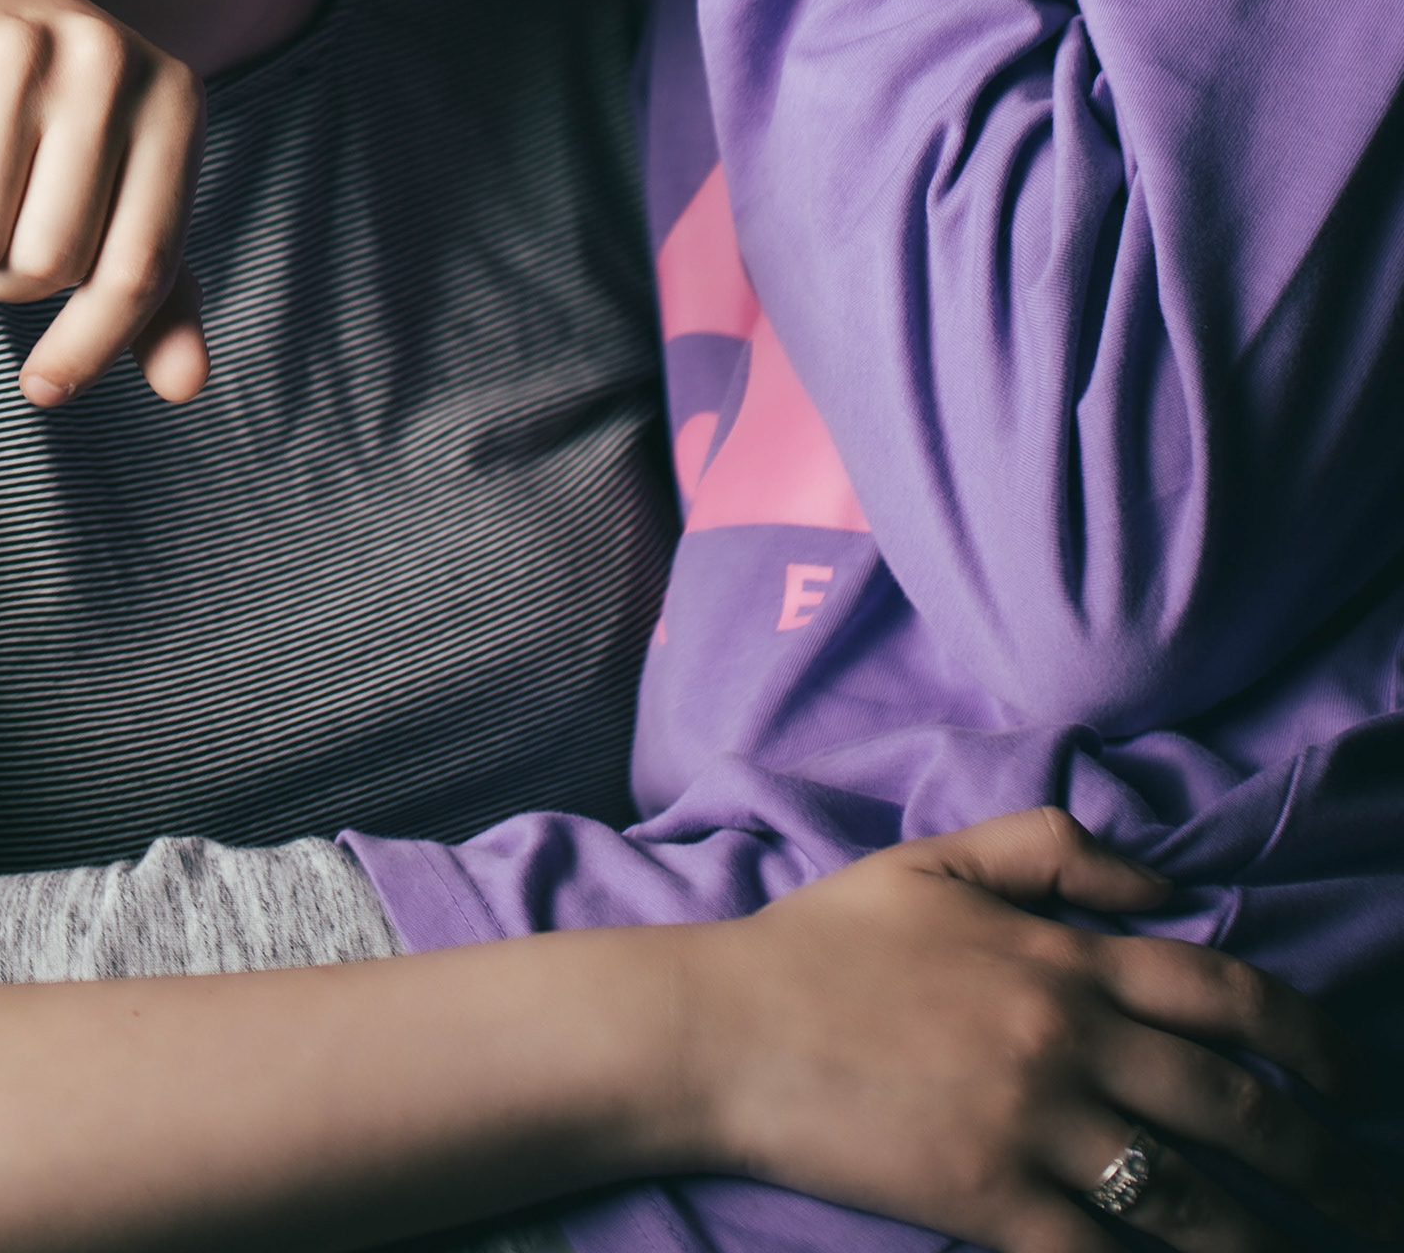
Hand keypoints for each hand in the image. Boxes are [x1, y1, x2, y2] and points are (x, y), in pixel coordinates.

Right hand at [0, 0, 207, 408]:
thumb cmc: (46, 93)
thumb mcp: (119, 169)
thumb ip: (151, 278)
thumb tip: (186, 389)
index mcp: (175, 102)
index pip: (141, 267)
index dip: (92, 346)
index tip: (44, 391)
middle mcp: (107, 67)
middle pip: (45, 265)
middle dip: (2, 274)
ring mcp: (18, 50)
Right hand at [669, 808, 1394, 1252]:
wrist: (725, 1029)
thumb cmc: (824, 944)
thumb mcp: (936, 862)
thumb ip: (1054, 849)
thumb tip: (1163, 876)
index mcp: (1061, 954)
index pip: (1223, 994)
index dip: (1308, 1038)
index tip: (1351, 1077)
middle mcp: (1066, 1038)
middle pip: (1234, 1105)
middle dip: (1322, 1155)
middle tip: (1370, 1193)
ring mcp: (1032, 1126)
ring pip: (1192, 1196)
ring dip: (1268, 1234)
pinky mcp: (990, 1203)